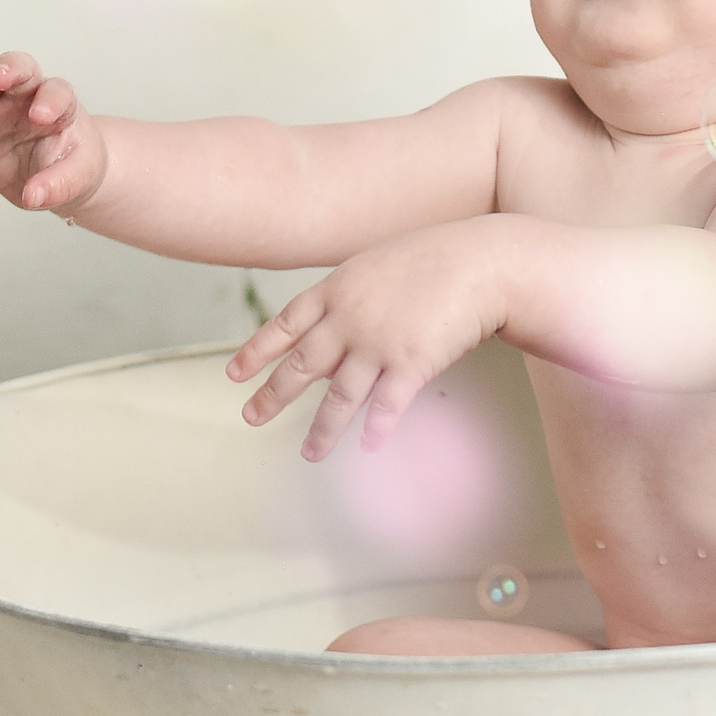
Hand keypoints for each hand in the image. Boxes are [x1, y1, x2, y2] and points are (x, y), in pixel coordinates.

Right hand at [0, 51, 107, 214]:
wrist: (55, 175)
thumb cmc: (72, 166)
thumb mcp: (78, 178)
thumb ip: (57, 185)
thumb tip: (31, 196)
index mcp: (60, 104)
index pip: (57, 91)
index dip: (50, 99)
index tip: (42, 117)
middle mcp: (27, 95)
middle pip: (18, 67)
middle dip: (8, 67)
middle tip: (0, 77)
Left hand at [226, 221, 503, 459]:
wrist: (481, 261)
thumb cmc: (434, 259)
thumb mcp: (376, 266)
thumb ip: (349, 295)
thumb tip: (329, 326)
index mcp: (336, 290)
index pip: (285, 325)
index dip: (257, 351)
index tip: (234, 373)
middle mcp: (349, 319)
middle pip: (302, 365)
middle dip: (273, 394)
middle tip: (251, 417)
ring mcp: (378, 343)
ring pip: (340, 396)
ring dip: (322, 430)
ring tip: (310, 455)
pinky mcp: (412, 362)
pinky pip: (387, 404)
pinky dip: (376, 427)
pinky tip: (367, 447)